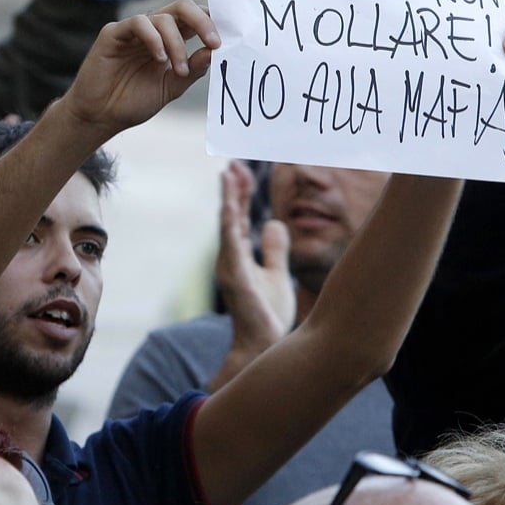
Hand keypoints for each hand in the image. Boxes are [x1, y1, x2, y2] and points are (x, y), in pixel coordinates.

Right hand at [59, 0, 219, 140]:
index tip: (228, 36)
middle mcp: (154, 30)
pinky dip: (154, 38)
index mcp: (170, 40)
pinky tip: (159, 59)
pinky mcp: (114, 33)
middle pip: (183, 7)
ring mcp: (133, 30)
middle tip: (215, 43)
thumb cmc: (134, 101)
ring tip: (178, 70)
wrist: (102, 116)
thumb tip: (214, 50)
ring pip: (163, 17)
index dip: (212, 22)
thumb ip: (194, 68)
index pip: (195, 19)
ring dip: (177, 44)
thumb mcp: (173, 87)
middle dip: (203, 22)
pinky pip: (138, 23)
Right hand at [209, 161, 292, 391]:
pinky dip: (229, 221)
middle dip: (232, 188)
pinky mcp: (234, 275)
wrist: (266, 343)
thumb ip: (275, 249)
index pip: (238, 217)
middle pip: (230, 214)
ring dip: (228, 198)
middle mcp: (230, 256)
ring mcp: (229, 265)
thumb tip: (275, 223)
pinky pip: (230, 242)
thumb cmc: (268, 313)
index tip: (241, 170)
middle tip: (233, 162)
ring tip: (228, 173)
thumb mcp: (277, 273)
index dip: (239, 193)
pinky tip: (230, 204)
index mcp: (239, 255)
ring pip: (227, 223)